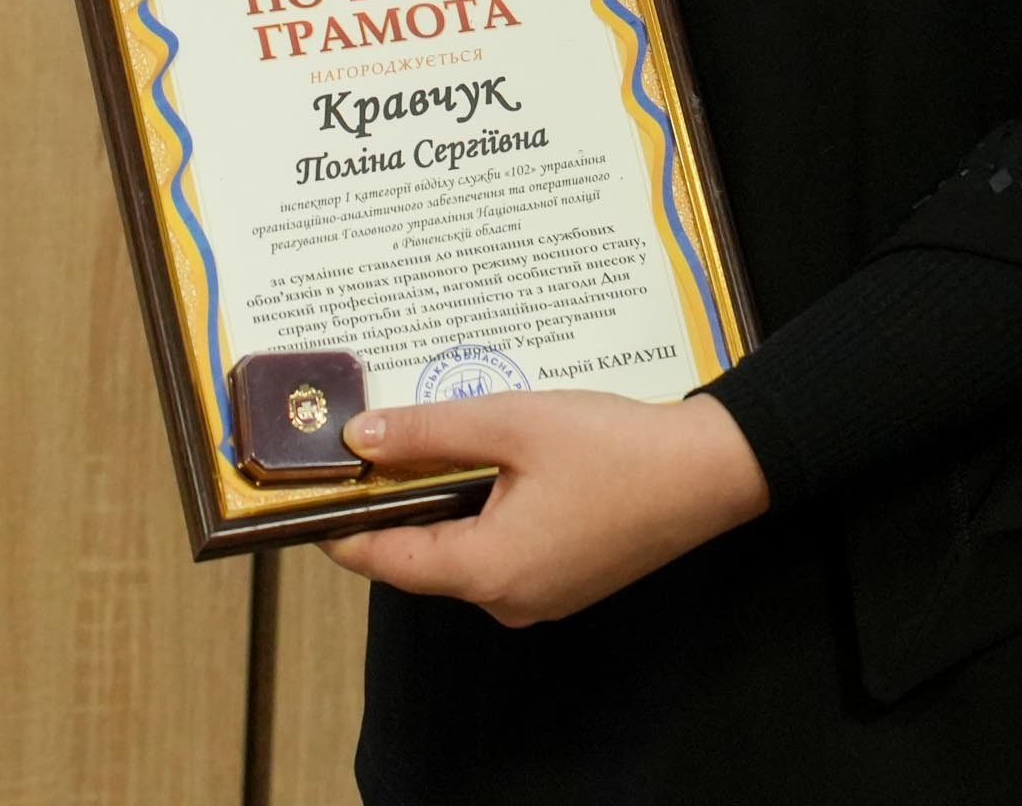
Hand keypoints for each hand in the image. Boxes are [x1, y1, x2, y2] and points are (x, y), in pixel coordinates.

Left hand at [318, 390, 769, 625]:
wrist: (711, 470)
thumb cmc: (617, 448)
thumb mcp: (513, 423)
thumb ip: (430, 433)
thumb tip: (360, 441)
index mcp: (489, 570)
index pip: (386, 560)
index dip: (342, 529)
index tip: (310, 498)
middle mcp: (509, 598)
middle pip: (424, 556)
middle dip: (398, 505)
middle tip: (373, 450)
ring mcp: (541, 595)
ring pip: (465, 552)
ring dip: (446, 504)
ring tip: (436, 442)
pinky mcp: (566, 580)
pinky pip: (503, 552)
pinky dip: (485, 513)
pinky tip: (493, 464)